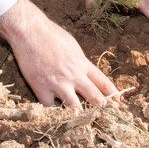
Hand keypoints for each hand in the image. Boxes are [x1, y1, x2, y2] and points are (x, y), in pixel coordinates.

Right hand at [0, 0, 117, 106]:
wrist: (30, 32)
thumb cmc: (50, 34)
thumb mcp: (72, 46)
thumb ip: (79, 62)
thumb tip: (83, 72)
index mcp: (82, 63)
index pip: (102, 81)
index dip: (113, 94)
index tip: (119, 102)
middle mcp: (73, 75)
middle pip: (94, 98)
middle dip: (100, 108)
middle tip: (102, 115)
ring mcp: (58, 83)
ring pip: (74, 107)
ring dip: (75, 110)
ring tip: (75, 114)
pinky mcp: (41, 88)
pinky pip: (49, 105)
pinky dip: (50, 105)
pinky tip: (49, 100)